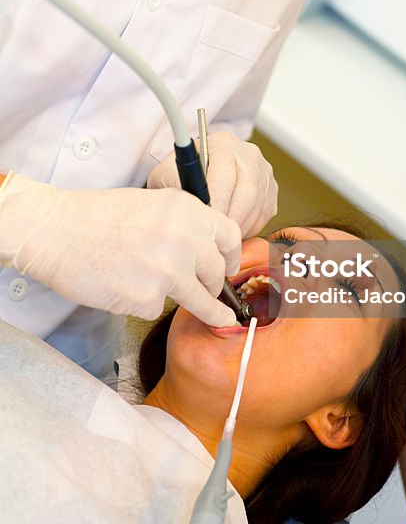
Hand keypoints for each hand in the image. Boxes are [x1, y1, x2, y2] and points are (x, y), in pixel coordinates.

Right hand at [0, 173, 238, 324]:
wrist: (56, 230)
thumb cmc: (97, 216)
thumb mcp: (153, 204)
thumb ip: (183, 224)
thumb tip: (206, 250)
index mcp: (188, 210)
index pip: (231, 236)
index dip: (232, 256)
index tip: (230, 268)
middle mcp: (184, 238)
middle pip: (216, 272)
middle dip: (215, 286)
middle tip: (211, 292)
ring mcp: (168, 270)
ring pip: (199, 299)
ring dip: (209, 311)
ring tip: (220, 320)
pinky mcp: (147, 298)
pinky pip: (157, 308)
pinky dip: (145, 303)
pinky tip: (125, 287)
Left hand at [148, 131, 277, 236]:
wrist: (198, 169)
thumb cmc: (183, 174)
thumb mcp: (169, 175)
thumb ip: (176, 186)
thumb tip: (189, 211)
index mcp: (222, 145)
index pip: (224, 175)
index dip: (217, 202)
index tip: (207, 221)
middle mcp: (248, 154)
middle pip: (247, 192)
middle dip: (230, 219)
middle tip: (215, 236)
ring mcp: (263, 171)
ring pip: (257, 206)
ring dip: (239, 226)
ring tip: (221, 235)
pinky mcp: (271, 189)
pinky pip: (264, 214)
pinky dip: (249, 227)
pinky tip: (232, 229)